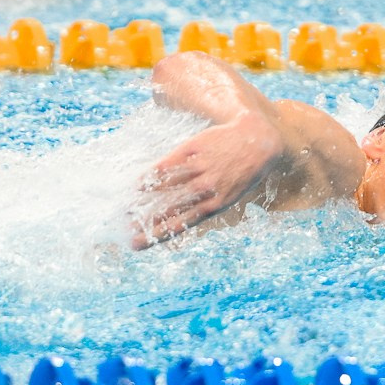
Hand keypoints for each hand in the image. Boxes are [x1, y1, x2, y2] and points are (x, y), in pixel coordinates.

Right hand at [133, 113, 285, 247]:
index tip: (138, 244)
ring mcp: (202, 168)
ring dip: (146, 199)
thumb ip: (205, 205)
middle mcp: (207, 188)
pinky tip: (138, 183)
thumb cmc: (242, 172)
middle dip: (147, 221)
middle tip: (127, 230)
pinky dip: (154, 174)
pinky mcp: (196, 149)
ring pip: (169, 187)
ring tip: (126, 209)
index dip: (159, 234)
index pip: (181, 224)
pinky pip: (171, 164)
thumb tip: (177, 217)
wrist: (257, 140)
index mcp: (216, 205)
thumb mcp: (229, 194)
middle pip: (171, 208)